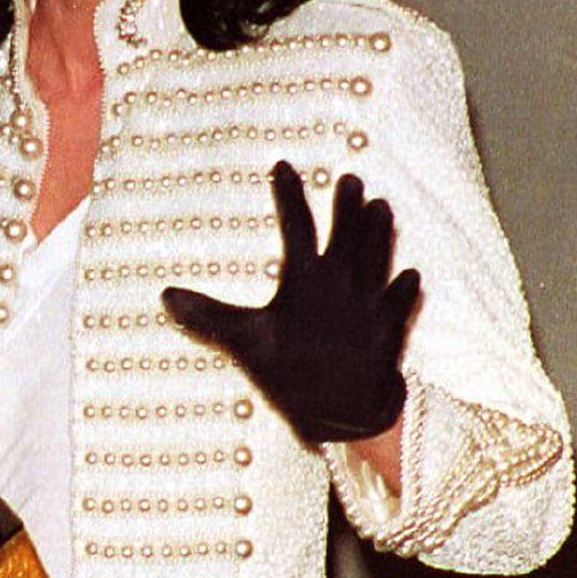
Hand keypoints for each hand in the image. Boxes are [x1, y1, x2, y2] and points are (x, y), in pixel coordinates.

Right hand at [162, 162, 419, 442]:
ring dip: (380, 232)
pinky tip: (410, 275)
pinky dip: (404, 287)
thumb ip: (207, 315)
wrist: (344, 411)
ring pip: (377, 257)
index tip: (283, 166)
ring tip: (384, 207)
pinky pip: (400, 300)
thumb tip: (166, 296)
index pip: (295, 225)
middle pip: (347, 233)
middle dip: (347, 205)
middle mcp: (342, 282)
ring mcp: (370, 303)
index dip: (288, 193)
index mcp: (306, 278)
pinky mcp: (389, 327)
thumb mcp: (244, 342)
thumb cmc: (292, 375)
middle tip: (352, 180)